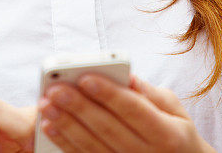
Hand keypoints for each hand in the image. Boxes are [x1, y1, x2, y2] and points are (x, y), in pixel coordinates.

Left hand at [38, 73, 215, 151]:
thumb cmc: (175, 133)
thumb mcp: (175, 111)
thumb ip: (150, 94)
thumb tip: (127, 76)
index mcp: (166, 133)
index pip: (134, 110)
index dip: (108, 94)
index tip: (85, 77)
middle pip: (108, 128)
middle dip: (78, 107)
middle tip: (55, 88)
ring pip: (93, 145)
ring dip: (65, 124)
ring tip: (46, 104)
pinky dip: (65, 143)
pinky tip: (49, 127)